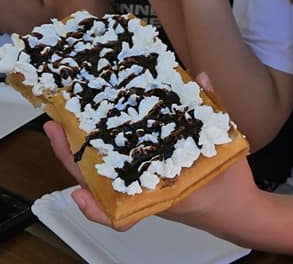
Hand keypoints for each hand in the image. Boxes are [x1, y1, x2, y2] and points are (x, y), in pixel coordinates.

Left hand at [44, 73, 257, 229]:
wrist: (238, 212)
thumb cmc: (227, 188)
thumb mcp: (222, 144)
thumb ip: (211, 109)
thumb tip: (199, 79)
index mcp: (151, 189)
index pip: (100, 176)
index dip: (74, 156)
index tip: (58, 133)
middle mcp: (141, 192)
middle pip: (93, 175)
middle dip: (70, 150)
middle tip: (54, 120)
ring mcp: (142, 189)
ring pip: (103, 174)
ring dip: (83, 151)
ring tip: (68, 123)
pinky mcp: (148, 183)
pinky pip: (119, 172)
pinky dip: (105, 157)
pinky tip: (98, 136)